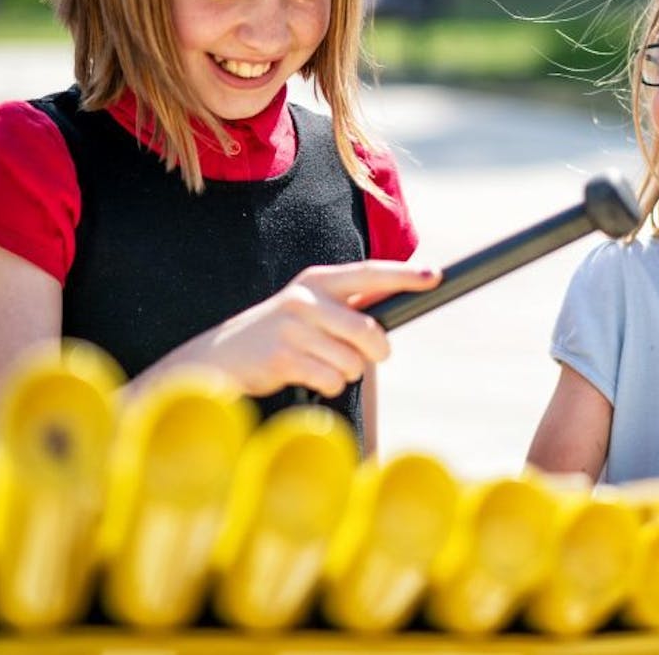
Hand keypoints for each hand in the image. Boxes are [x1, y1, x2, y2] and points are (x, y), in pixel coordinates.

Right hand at [181, 261, 439, 397]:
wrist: (224, 355)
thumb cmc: (284, 332)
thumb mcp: (314, 307)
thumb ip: (352, 304)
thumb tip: (404, 298)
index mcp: (319, 280)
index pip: (370, 273)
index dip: (404, 275)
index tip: (434, 275)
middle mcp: (305, 298)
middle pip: (368, 330)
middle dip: (377, 351)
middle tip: (371, 356)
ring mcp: (291, 328)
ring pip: (352, 362)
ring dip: (346, 372)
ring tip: (322, 364)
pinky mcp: (282, 358)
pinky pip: (331, 380)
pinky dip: (328, 385)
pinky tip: (307, 376)